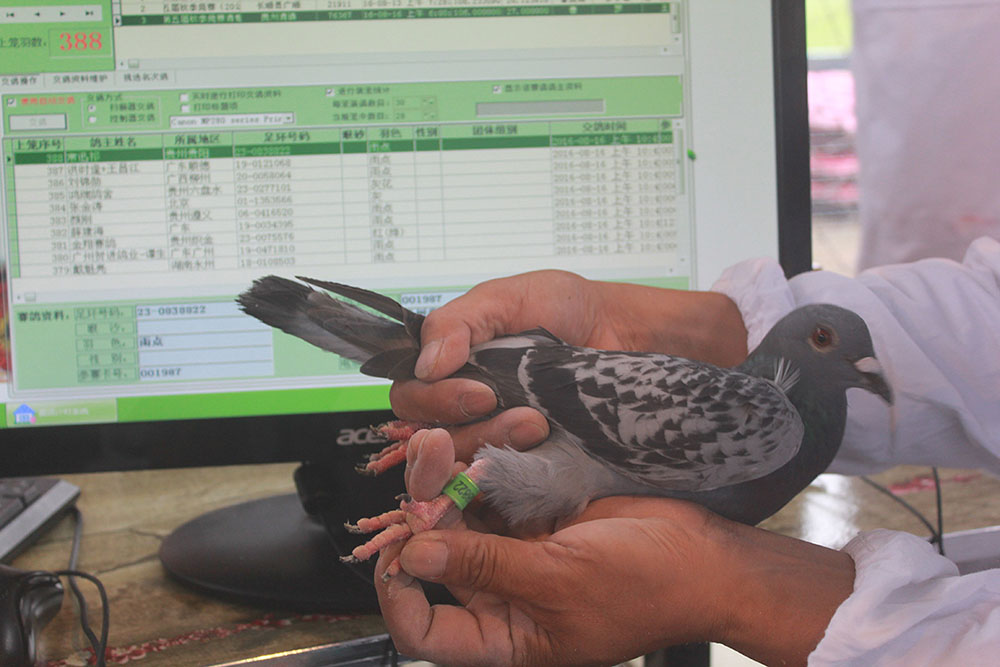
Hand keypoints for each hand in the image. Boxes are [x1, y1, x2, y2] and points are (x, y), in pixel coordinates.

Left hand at [375, 429, 854, 666]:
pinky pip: (490, 493)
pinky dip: (479, 469)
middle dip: (422, 512)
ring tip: (439, 439)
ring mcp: (515, 554)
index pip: (424, 629)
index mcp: (502, 636)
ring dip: (445, 481)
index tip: (396, 549)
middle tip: (424, 463)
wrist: (703, 555)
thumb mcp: (558, 582)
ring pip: (457, 518)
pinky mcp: (532, 516)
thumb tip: (414, 556)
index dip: (399, 595)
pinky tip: (471, 440)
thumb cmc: (642, 587)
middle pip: (434, 559)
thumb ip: (485, 567)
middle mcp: (499, 598)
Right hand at [390, 270, 747, 460]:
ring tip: (538, 422)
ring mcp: (495, 432)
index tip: (476, 390)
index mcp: (452, 364)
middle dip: (459, 422)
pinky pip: (500, 476)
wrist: (629, 333)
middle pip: (426, 432)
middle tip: (498, 402)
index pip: (410, 393)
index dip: (433, 398)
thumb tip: (426, 362)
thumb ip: (461, 321)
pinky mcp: (526, 459)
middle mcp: (465, 402)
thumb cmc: (570, 308)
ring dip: (493, 440)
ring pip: (461, 457)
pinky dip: (513, 465)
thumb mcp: (510, 296)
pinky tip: (542, 446)